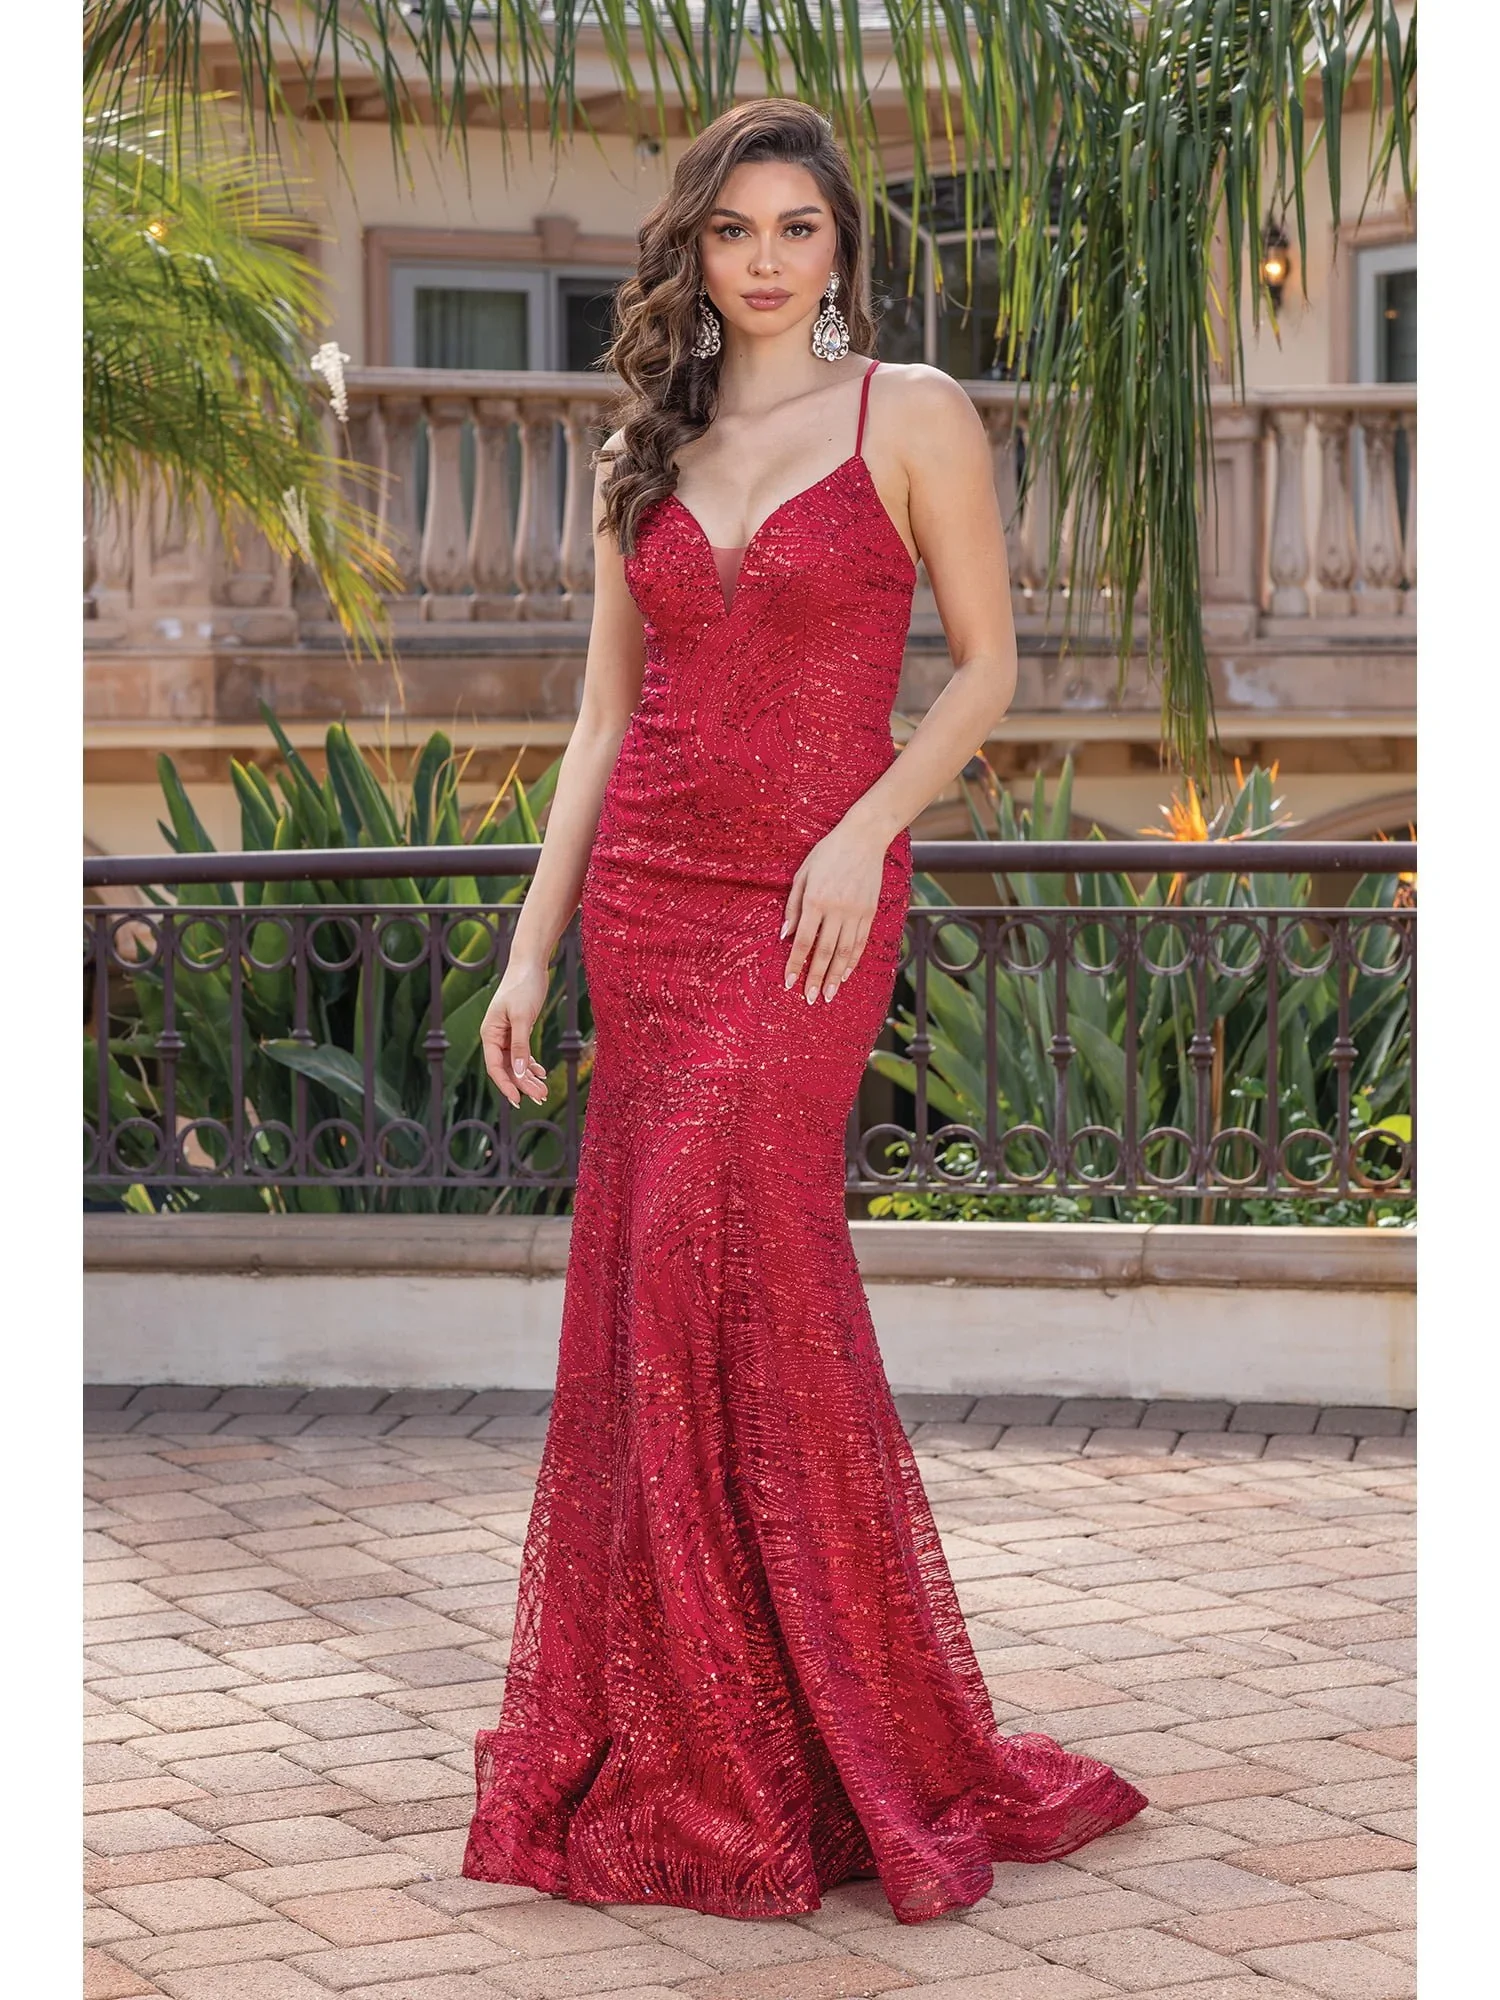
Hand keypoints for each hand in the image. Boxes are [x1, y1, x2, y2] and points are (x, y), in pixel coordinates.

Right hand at [479, 958, 552, 1106]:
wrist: (530, 964)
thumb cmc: (523, 986)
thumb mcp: (523, 1017)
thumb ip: (521, 1046)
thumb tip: (520, 1072)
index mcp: (489, 1033)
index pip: (495, 1067)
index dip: (506, 1085)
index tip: (518, 1100)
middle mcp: (495, 1035)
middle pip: (507, 1068)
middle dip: (523, 1084)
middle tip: (541, 1097)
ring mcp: (507, 1033)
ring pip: (516, 1062)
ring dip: (529, 1077)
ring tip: (544, 1090)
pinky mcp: (519, 1028)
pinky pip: (523, 1052)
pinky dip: (531, 1063)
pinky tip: (541, 1072)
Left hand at [780, 820, 884, 1002]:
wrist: (863, 838)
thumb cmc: (827, 854)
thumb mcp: (802, 875)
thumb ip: (792, 906)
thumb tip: (784, 936)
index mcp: (815, 900)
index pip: (803, 941)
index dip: (795, 964)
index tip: (789, 982)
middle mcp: (836, 910)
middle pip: (824, 952)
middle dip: (816, 978)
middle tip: (810, 998)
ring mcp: (856, 912)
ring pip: (845, 952)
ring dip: (835, 976)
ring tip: (829, 995)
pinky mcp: (870, 912)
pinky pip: (861, 942)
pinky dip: (852, 960)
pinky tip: (845, 974)